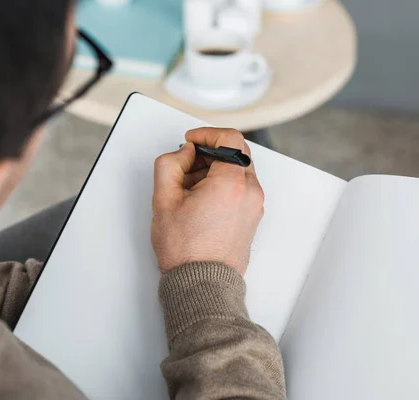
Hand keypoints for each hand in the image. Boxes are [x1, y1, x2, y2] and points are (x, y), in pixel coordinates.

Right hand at [151, 128, 263, 275]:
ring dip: (215, 170)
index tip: (191, 141)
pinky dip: (223, 184)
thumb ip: (169, 164)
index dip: (206, 133)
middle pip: (235, 152)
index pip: (229, 138)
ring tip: (191, 190)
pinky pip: (241, 188)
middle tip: (187, 166)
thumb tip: (184, 153)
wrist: (202, 283)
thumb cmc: (185, 250)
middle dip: (209, 152)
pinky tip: (202, 201)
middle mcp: (250, 192)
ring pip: (238, 170)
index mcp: (232, 183)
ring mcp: (254, 205)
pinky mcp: (252, 216)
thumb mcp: (163, 200)